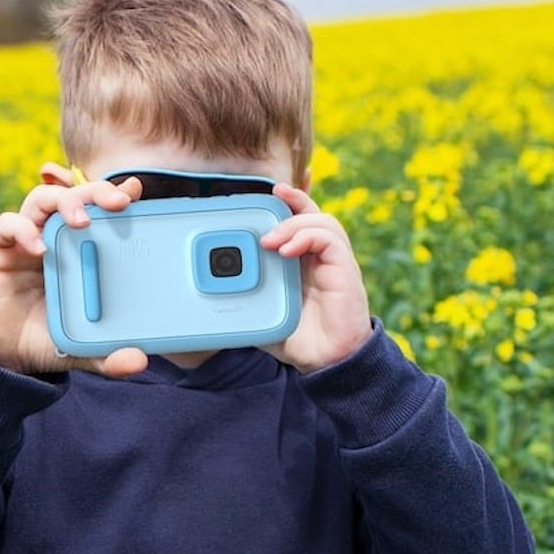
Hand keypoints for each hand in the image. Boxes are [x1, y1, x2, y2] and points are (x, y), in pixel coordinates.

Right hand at [0, 163, 150, 378]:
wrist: (1, 355)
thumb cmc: (46, 339)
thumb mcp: (83, 348)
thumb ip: (109, 355)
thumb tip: (139, 363)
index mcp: (83, 250)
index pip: (101, 211)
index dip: (117, 194)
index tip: (137, 192)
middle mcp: (56, 236)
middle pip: (77, 195)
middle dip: (98, 191)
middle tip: (119, 202)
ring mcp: (27, 238)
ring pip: (44, 199)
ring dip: (65, 201)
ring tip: (82, 221)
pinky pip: (8, 224)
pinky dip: (23, 230)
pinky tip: (38, 249)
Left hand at [258, 183, 372, 374]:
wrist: (327, 364)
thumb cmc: (298, 341)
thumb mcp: (262, 317)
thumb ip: (243, 303)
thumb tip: (208, 301)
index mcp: (303, 263)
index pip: (300, 221)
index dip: (291, 201)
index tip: (274, 188)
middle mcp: (321, 258)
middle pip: (313, 213)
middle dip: (294, 197)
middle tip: (273, 192)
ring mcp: (334, 263)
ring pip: (321, 221)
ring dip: (293, 223)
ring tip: (270, 240)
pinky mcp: (345, 271)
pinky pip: (330, 240)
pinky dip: (307, 237)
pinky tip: (287, 251)